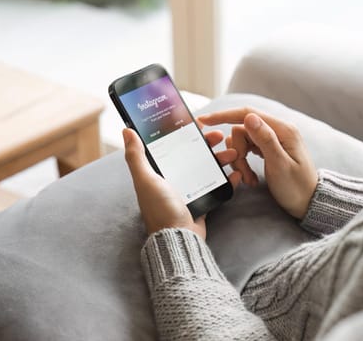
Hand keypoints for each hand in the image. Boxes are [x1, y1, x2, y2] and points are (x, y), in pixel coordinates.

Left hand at [123, 128, 240, 239]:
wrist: (180, 238)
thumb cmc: (160, 209)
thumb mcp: (146, 180)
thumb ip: (136, 156)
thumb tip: (126, 131)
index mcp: (158, 172)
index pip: (172, 145)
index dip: (184, 133)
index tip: (198, 123)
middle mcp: (173, 178)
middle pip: (193, 153)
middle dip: (207, 143)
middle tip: (220, 136)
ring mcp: (188, 189)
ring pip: (207, 167)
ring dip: (220, 158)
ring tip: (233, 153)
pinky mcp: (202, 200)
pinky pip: (217, 185)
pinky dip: (227, 179)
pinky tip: (236, 173)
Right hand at [198, 107, 317, 218]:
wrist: (308, 203)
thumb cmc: (297, 188)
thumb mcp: (279, 165)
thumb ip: (265, 139)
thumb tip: (249, 117)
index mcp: (282, 130)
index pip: (247, 114)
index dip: (224, 115)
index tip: (204, 120)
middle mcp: (277, 130)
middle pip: (241, 131)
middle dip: (237, 152)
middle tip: (243, 175)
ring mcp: (272, 140)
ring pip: (242, 141)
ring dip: (239, 160)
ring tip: (248, 179)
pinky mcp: (268, 149)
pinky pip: (247, 149)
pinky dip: (243, 163)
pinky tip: (250, 177)